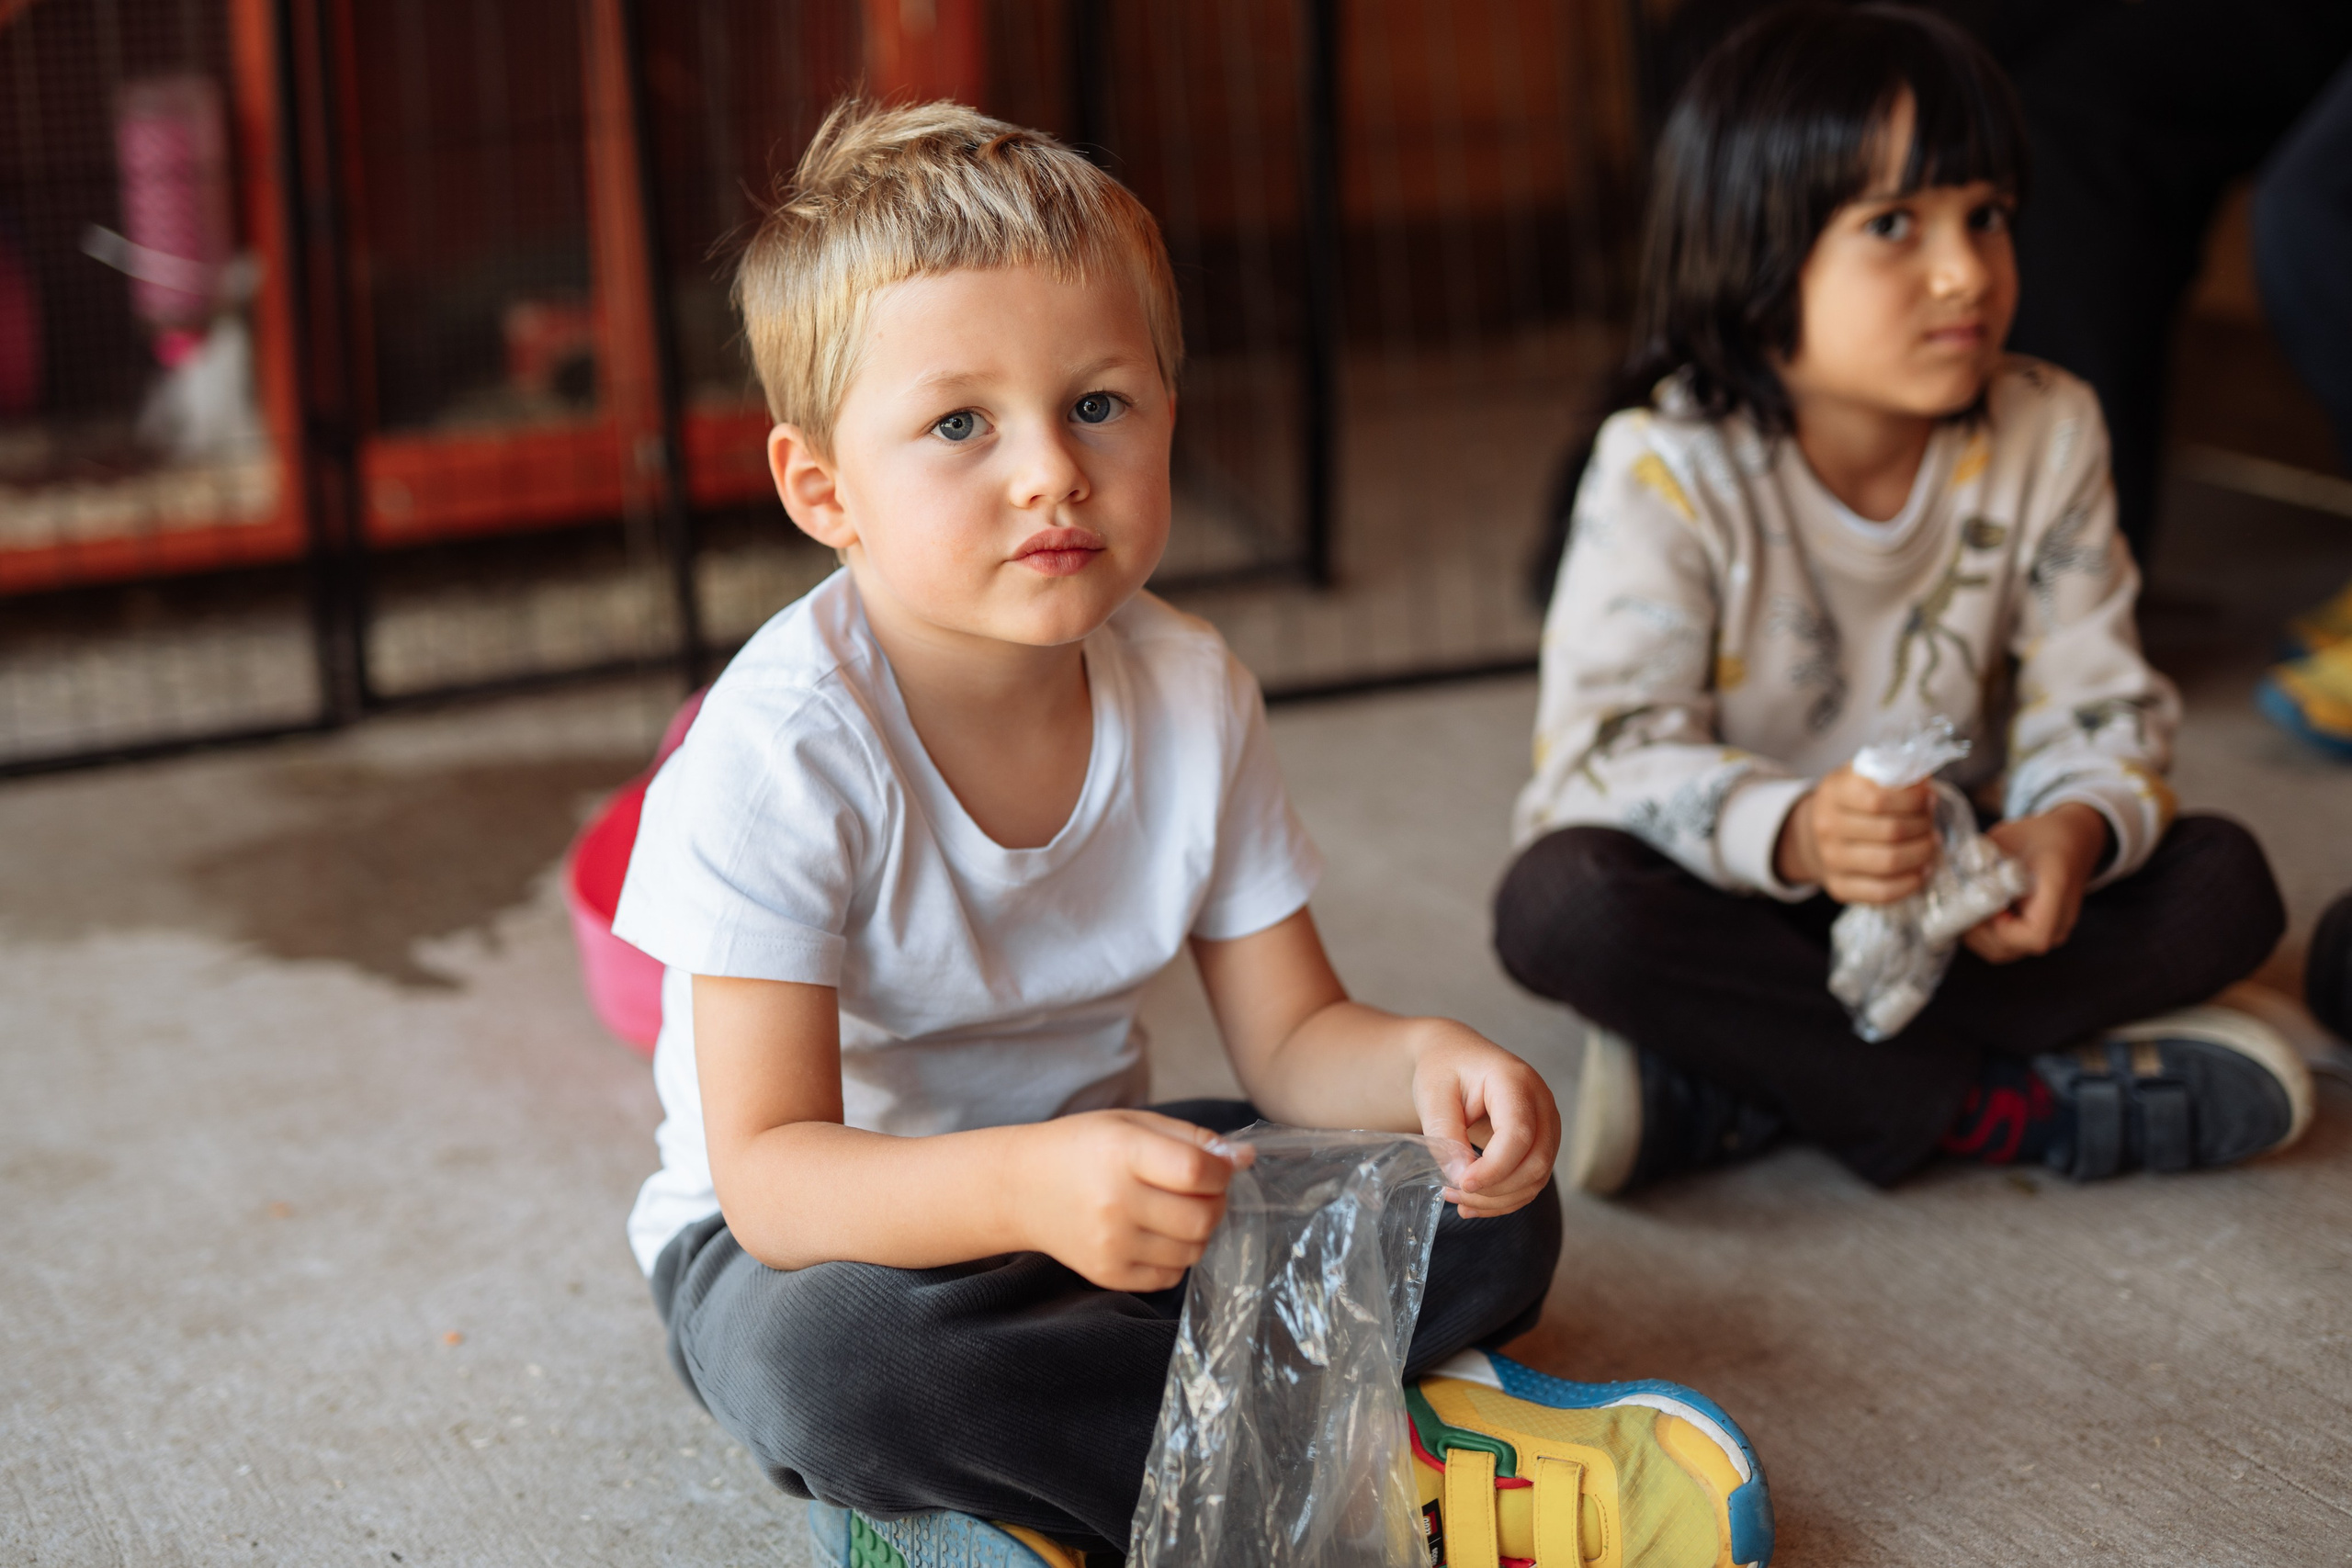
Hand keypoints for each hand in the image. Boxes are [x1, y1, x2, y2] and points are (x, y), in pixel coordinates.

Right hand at [1016, 1110, 1247, 1291]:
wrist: (1021, 1188)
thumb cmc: (1082, 1148)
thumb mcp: (1132, 1123)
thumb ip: (1191, 1139)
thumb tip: (1244, 1160)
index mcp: (1121, 1152)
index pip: (1196, 1172)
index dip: (1222, 1171)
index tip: (1220, 1167)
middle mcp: (1115, 1202)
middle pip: (1203, 1217)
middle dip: (1216, 1202)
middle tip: (1200, 1190)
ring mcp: (1111, 1244)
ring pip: (1194, 1250)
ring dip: (1198, 1230)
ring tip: (1175, 1210)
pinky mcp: (1108, 1274)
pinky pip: (1171, 1276)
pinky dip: (1176, 1256)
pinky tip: (1155, 1234)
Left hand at [1408, 1023, 1560, 1217]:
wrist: (1455, 1057)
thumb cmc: (1443, 1069)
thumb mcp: (1432, 1094)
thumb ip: (1445, 1134)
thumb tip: (1460, 1179)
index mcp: (1515, 1080)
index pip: (1518, 1134)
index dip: (1493, 1168)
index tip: (1460, 1184)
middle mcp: (1541, 1102)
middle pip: (1535, 1162)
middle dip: (1495, 1189)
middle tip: (1452, 1194)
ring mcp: (1547, 1123)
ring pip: (1536, 1178)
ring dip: (1498, 1199)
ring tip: (1457, 1199)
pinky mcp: (1541, 1142)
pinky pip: (1531, 1181)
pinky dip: (1504, 1199)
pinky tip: (1473, 1203)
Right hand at [1775, 765, 1938, 903]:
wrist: (1815, 835)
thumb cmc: (1852, 803)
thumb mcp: (1863, 777)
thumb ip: (1892, 774)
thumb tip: (1925, 784)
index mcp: (1834, 792)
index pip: (1879, 799)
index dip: (1913, 800)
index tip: (1930, 799)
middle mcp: (1827, 827)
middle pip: (1890, 832)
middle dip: (1923, 827)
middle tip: (1931, 823)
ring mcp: (1830, 860)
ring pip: (1889, 863)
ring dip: (1921, 854)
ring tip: (1931, 845)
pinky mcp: (1839, 887)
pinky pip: (1882, 892)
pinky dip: (1910, 883)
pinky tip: (1921, 871)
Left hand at [1963, 803, 2108, 962]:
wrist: (2071, 838)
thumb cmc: (2040, 835)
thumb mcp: (2009, 838)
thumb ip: (1981, 859)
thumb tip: (1945, 873)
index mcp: (2057, 892)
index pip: (2032, 935)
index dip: (1998, 929)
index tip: (1980, 907)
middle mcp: (2058, 921)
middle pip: (2011, 948)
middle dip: (1976, 932)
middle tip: (1957, 909)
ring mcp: (2050, 931)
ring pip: (2005, 951)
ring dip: (1977, 935)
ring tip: (1963, 909)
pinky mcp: (2037, 932)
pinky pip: (2008, 944)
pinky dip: (1985, 934)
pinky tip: (1974, 912)